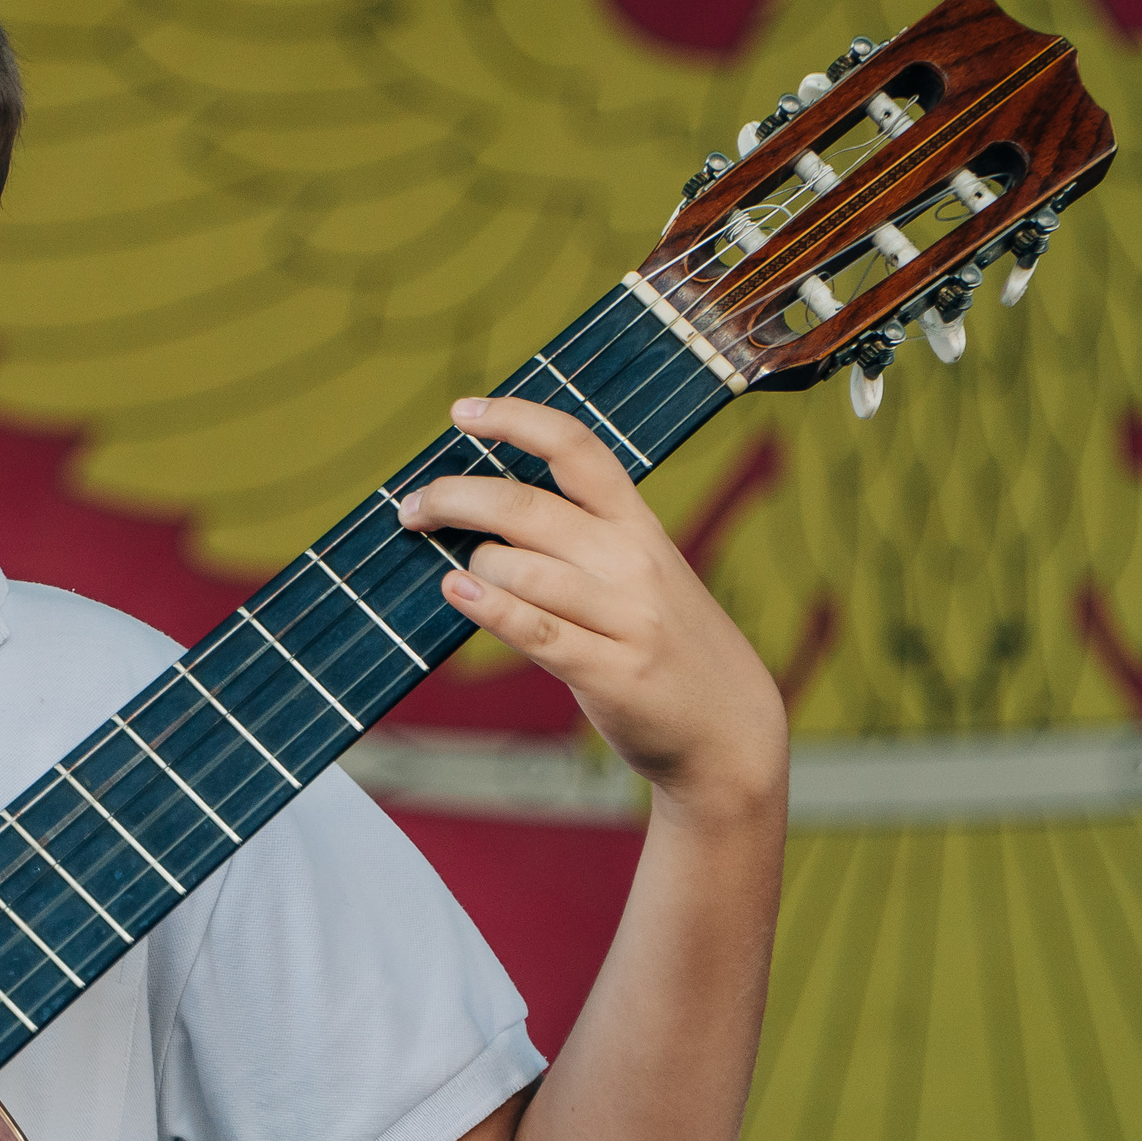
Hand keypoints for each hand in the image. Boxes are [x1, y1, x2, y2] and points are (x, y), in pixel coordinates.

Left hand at [397, 396, 786, 822]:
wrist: (729, 728)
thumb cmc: (666, 643)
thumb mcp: (643, 573)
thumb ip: (582, 539)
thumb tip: (485, 513)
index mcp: (639, 525)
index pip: (575, 448)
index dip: (514, 419)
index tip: (460, 411)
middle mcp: (634, 561)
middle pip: (526, 505)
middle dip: (454, 497)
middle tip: (412, 508)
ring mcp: (625, 618)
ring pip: (521, 568)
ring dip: (476, 564)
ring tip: (462, 575)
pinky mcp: (610, 672)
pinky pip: (535, 630)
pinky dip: (488, 606)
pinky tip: (454, 589)